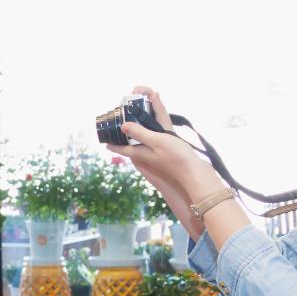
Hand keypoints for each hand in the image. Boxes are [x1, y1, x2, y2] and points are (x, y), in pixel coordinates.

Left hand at [104, 85, 217, 206]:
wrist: (193, 171)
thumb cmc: (175, 156)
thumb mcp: (156, 141)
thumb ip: (140, 133)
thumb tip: (122, 126)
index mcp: (139, 152)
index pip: (121, 148)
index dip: (112, 144)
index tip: (103, 141)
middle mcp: (144, 154)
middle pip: (129, 144)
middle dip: (122, 136)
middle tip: (116, 125)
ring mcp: (154, 155)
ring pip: (139, 143)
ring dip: (134, 134)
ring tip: (130, 124)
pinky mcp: (163, 153)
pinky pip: (150, 142)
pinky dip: (147, 134)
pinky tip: (151, 130)